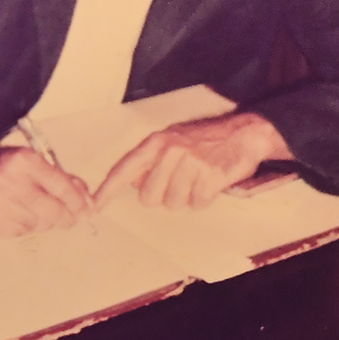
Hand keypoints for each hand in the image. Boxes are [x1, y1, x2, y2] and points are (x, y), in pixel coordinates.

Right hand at [0, 145, 94, 235]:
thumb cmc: (2, 166)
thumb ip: (59, 177)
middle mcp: (10, 182)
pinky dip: (27, 227)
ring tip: (36, 211)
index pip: (61, 186)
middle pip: (53, 211)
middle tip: (71, 220)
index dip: (79, 202)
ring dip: (45, 222)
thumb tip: (87, 199)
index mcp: (24, 161)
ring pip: (39, 224)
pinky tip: (19, 215)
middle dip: (67, 219)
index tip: (88, 211)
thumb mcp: (30, 160)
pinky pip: (22, 232)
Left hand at [94, 111, 290, 209]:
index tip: (94, 207)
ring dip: (186, 197)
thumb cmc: (205, 140)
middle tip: (180, 182)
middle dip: (163, 196)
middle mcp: (170, 151)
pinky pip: (197, 204)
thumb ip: (150, 160)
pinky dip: (204, 199)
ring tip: (198, 178)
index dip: (108, 191)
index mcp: (156, 142)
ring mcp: (191, 164)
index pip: (125, 169)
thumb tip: (132, 183)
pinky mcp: (210, 176)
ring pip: (174, 203)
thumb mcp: (172, 141)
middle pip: (149, 197)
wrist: (244, 133)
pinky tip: (211, 182)